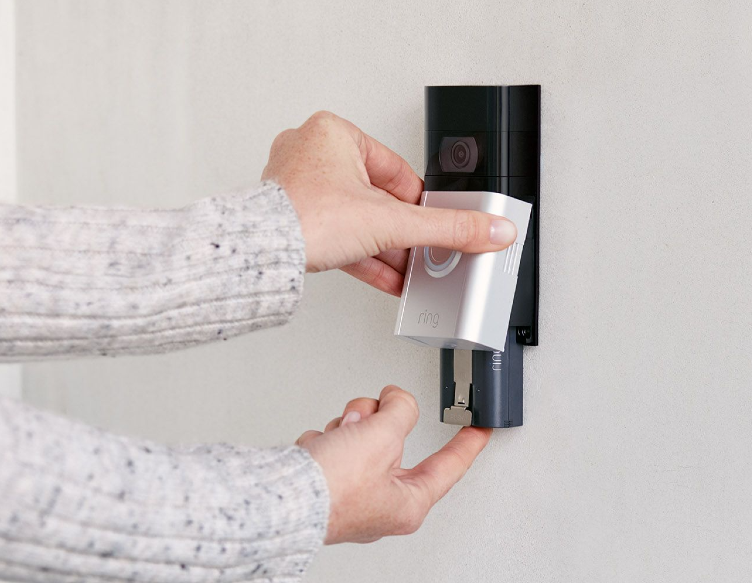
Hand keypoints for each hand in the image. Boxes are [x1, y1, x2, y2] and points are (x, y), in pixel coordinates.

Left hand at [262, 111, 517, 294]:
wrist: (260, 255)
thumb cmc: (305, 218)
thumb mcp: (392, 222)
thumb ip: (447, 228)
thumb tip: (491, 229)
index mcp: (335, 134)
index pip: (398, 172)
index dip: (419, 206)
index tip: (433, 227)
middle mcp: (311, 152)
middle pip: (377, 198)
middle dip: (399, 232)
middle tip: (418, 252)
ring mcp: (297, 186)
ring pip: (355, 219)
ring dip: (383, 248)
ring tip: (405, 270)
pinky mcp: (289, 217)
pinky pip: (336, 235)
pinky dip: (361, 256)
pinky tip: (386, 279)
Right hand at [296, 385, 490, 543]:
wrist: (278, 500)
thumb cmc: (330, 490)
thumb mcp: (381, 436)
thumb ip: (399, 410)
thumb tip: (395, 400)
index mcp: (408, 504)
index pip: (449, 466)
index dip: (467, 443)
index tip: (480, 430)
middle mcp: (381, 505)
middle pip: (395, 442)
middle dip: (377, 422)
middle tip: (364, 419)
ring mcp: (351, 496)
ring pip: (362, 438)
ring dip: (348, 427)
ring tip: (336, 439)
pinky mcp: (325, 485)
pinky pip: (333, 446)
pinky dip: (324, 440)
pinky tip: (316, 450)